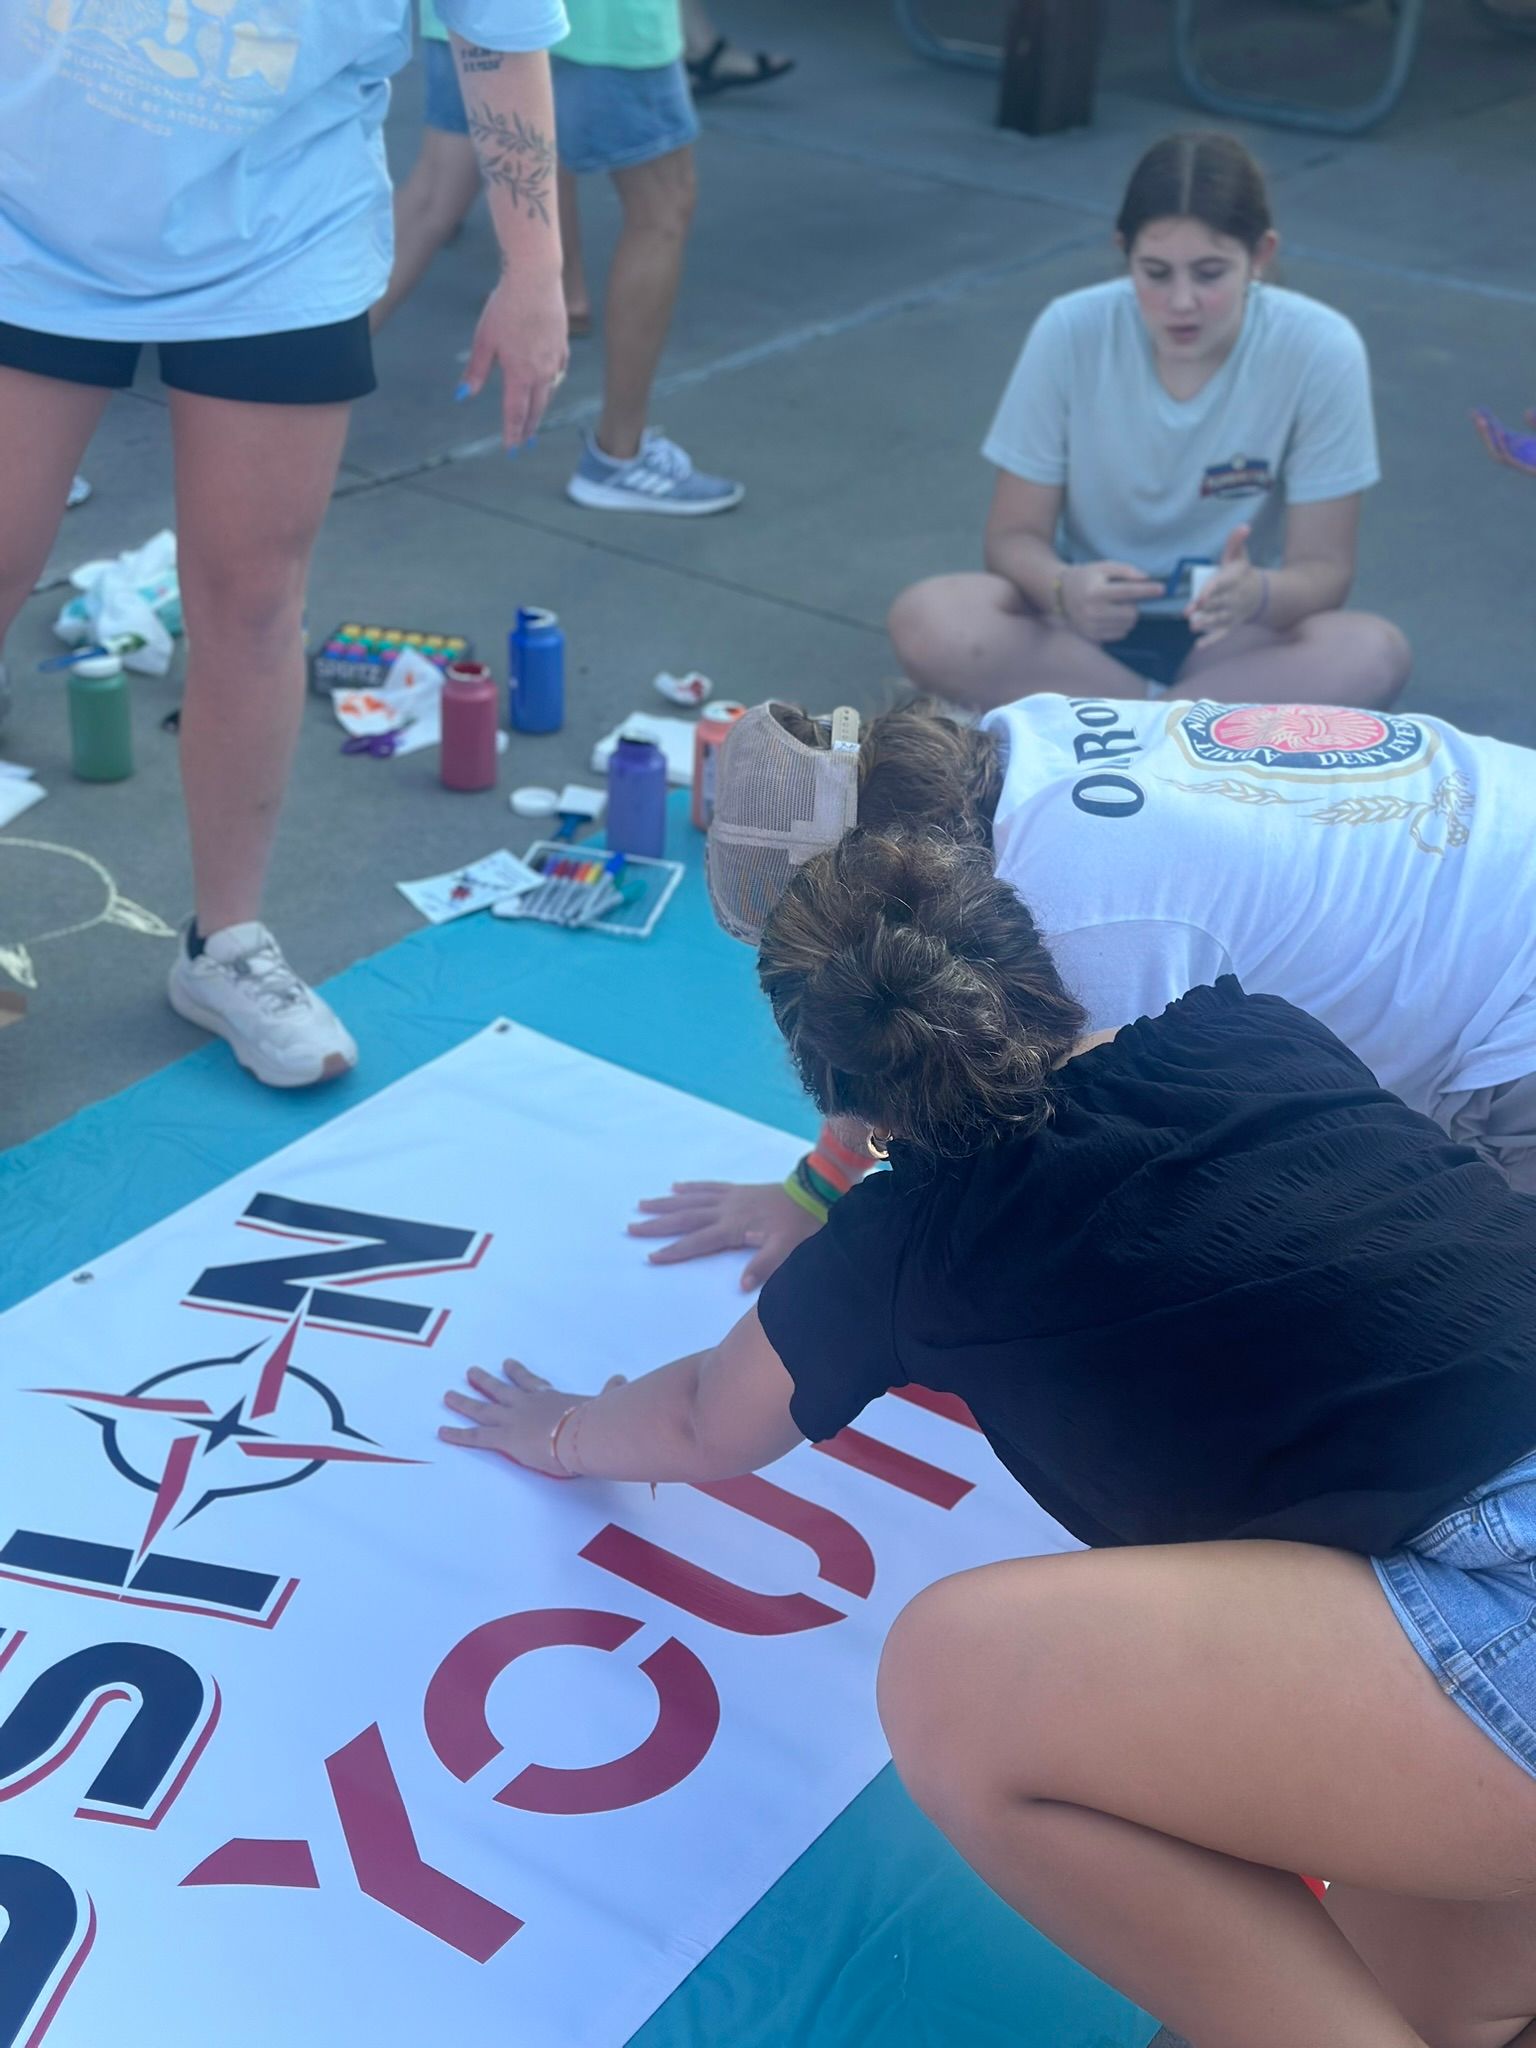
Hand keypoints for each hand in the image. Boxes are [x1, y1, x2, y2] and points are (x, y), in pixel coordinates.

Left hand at [439, 1358, 624, 1474]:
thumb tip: (621, 1380)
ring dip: (464, 1401)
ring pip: (481, 1408)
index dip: (518, 1373)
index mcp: (549, 1397)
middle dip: (485, 1381)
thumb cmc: (594, 1421)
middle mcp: (526, 1404)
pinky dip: (457, 1434)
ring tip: (448, 1395)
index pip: (530, 1383)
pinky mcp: (503, 1439)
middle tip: (471, 1372)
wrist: (583, 1433)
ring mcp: (512, 1419)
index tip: (508, 1365)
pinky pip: (475, 1437)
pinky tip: (442, 1432)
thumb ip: (610, 1392)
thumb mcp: (604, 1404)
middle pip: (500, 1390)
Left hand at [460, 269, 568, 449]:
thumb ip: (476, 370)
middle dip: (529, 427)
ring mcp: (555, 359)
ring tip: (536, 417)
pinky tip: (551, 382)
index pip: (515, 412)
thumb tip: (463, 395)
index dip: (513, 432)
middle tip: (525, 443)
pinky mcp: (562, 344)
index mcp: (519, 374)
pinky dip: (553, 383)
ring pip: (549, 392)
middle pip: (536, 408)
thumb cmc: (505, 307)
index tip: (511, 449)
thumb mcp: (484, 339)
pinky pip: (559, 371)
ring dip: (541, 408)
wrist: (535, 279)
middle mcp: (541, 372)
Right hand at [628, 1180, 823, 1290]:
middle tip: (631, 1227)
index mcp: (733, 1228)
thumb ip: (764, 1266)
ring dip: (666, 1204)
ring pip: (690, 1200)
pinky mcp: (737, 1190)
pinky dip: (690, 1187)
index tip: (651, 1256)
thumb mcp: (787, 1251)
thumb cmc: (800, 1226)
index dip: (674, 1250)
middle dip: (657, 1225)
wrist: (814, 1194)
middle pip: (684, 1218)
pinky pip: (708, 1187)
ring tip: (642, 1205)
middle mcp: (725, 1211)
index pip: (697, 1242)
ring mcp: (730, 1198)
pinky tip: (675, 1187)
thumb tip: (742, 1285)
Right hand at [1059, 561, 1165, 642]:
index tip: (1163, 589)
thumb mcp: (1104, 567)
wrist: (1060, 594)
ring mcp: (1091, 627)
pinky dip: (1121, 626)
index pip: (1128, 592)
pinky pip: (1119, 635)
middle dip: (1135, 605)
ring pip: (1127, 626)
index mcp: (1096, 592)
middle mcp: (1093, 612)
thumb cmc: (1087, 577)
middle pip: (1131, 614)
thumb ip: (1126, 571)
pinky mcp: (1092, 637)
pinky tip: (1110, 617)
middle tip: (1127, 599)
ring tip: (1116, 607)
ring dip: (1128, 616)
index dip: (1148, 590)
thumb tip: (1147, 579)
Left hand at [1187, 524, 1264, 645]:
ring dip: (1205, 624)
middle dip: (1203, 609)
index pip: (1220, 585)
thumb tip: (1244, 526)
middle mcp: (1233, 598)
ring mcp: (1232, 613)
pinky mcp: (1230, 625)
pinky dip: (1211, 641)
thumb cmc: (1241, 572)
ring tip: (1192, 626)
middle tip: (1187, 613)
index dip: (1210, 591)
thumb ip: (1236, 541)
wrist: (1259, 594)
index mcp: (1233, 580)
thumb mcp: (1239, 555)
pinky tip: (1198, 646)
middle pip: (1216, 604)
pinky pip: (1221, 634)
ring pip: (1218, 620)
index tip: (1201, 597)